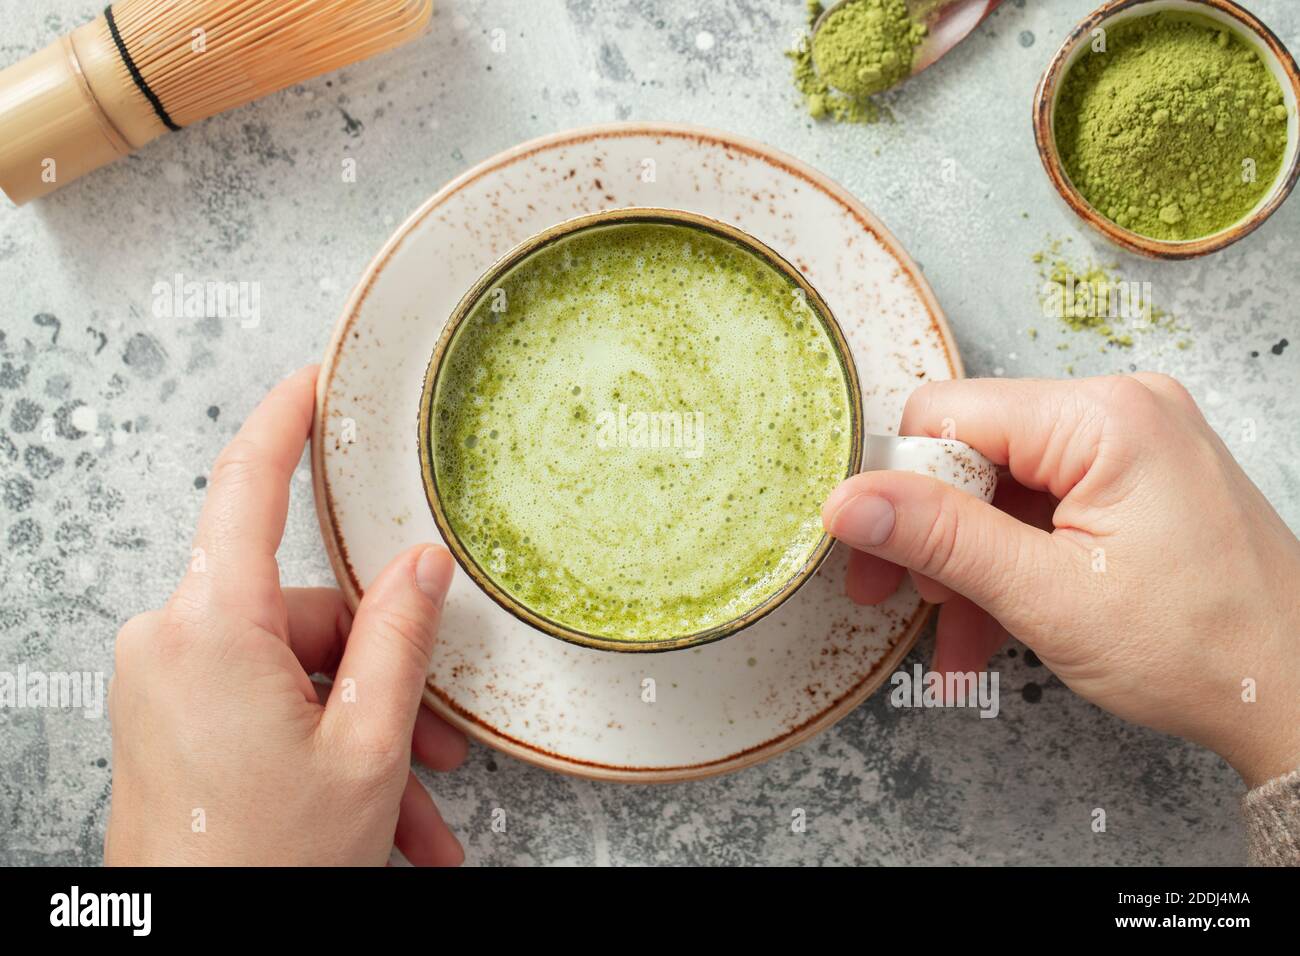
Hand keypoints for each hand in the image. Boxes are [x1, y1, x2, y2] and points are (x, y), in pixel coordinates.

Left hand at [105, 366, 466, 864]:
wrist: (194, 949)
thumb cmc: (266, 864)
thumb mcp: (365, 745)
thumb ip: (399, 636)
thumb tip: (421, 562)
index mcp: (211, 630)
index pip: (246, 487)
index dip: (285, 421)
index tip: (313, 380)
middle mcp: (171, 642)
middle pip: (303, 612)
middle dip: (379, 675)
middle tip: (435, 743)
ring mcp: (164, 680)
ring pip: (294, 668)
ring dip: (361, 727)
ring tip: (409, 806)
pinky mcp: (167, 714)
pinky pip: (262, 700)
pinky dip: (320, 745)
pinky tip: (374, 814)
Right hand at [823, 374, 1299, 787]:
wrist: (1299, 696)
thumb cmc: (1202, 650)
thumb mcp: (1046, 596)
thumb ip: (940, 538)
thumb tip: (848, 501)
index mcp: (1105, 416)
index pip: (948, 415)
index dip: (901, 485)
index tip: (877, 554)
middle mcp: (1122, 409)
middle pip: (974, 452)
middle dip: (933, 536)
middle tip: (897, 602)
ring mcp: (1134, 443)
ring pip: (1003, 489)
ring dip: (969, 565)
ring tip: (958, 639)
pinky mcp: (1138, 479)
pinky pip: (1044, 508)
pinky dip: (1012, 563)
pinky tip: (992, 626)